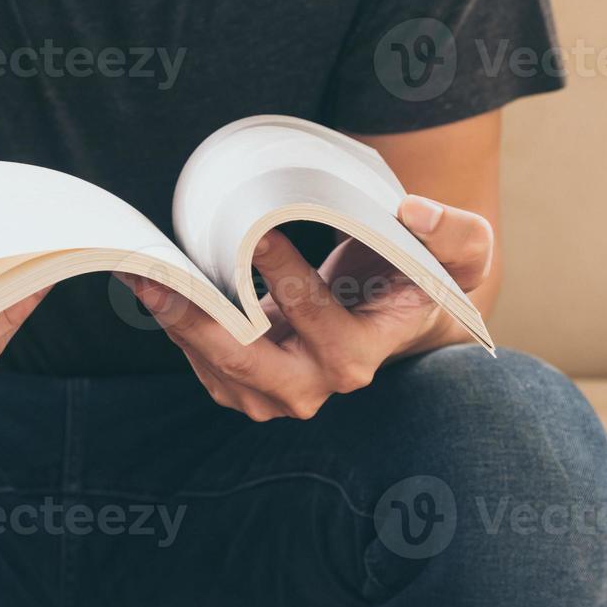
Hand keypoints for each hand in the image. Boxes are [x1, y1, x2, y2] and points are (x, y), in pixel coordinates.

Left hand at [124, 195, 492, 421]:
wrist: (396, 314)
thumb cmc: (423, 278)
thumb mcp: (461, 253)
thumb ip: (452, 231)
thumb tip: (413, 211)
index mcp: (363, 355)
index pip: (315, 317)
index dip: (284, 277)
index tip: (256, 235)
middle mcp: (319, 386)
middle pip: (249, 363)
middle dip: (200, 322)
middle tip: (162, 281)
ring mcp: (279, 394)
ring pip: (217, 368)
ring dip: (178, 325)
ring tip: (145, 280)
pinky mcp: (248, 387)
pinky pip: (205, 364)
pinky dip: (179, 328)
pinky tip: (158, 292)